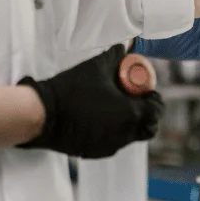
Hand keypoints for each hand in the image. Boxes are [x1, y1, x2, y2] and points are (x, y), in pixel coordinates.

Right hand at [17, 45, 165, 158]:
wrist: (43, 115)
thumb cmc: (72, 90)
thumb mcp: (97, 66)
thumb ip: (117, 56)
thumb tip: (125, 48)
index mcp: (131, 114)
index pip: (156, 109)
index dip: (151, 97)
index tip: (139, 88)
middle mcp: (125, 134)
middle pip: (147, 125)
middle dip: (143, 112)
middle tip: (130, 97)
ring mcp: (110, 146)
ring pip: (130, 134)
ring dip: (127, 120)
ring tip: (110, 104)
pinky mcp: (95, 152)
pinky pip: (113, 141)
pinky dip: (112, 129)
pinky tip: (97, 115)